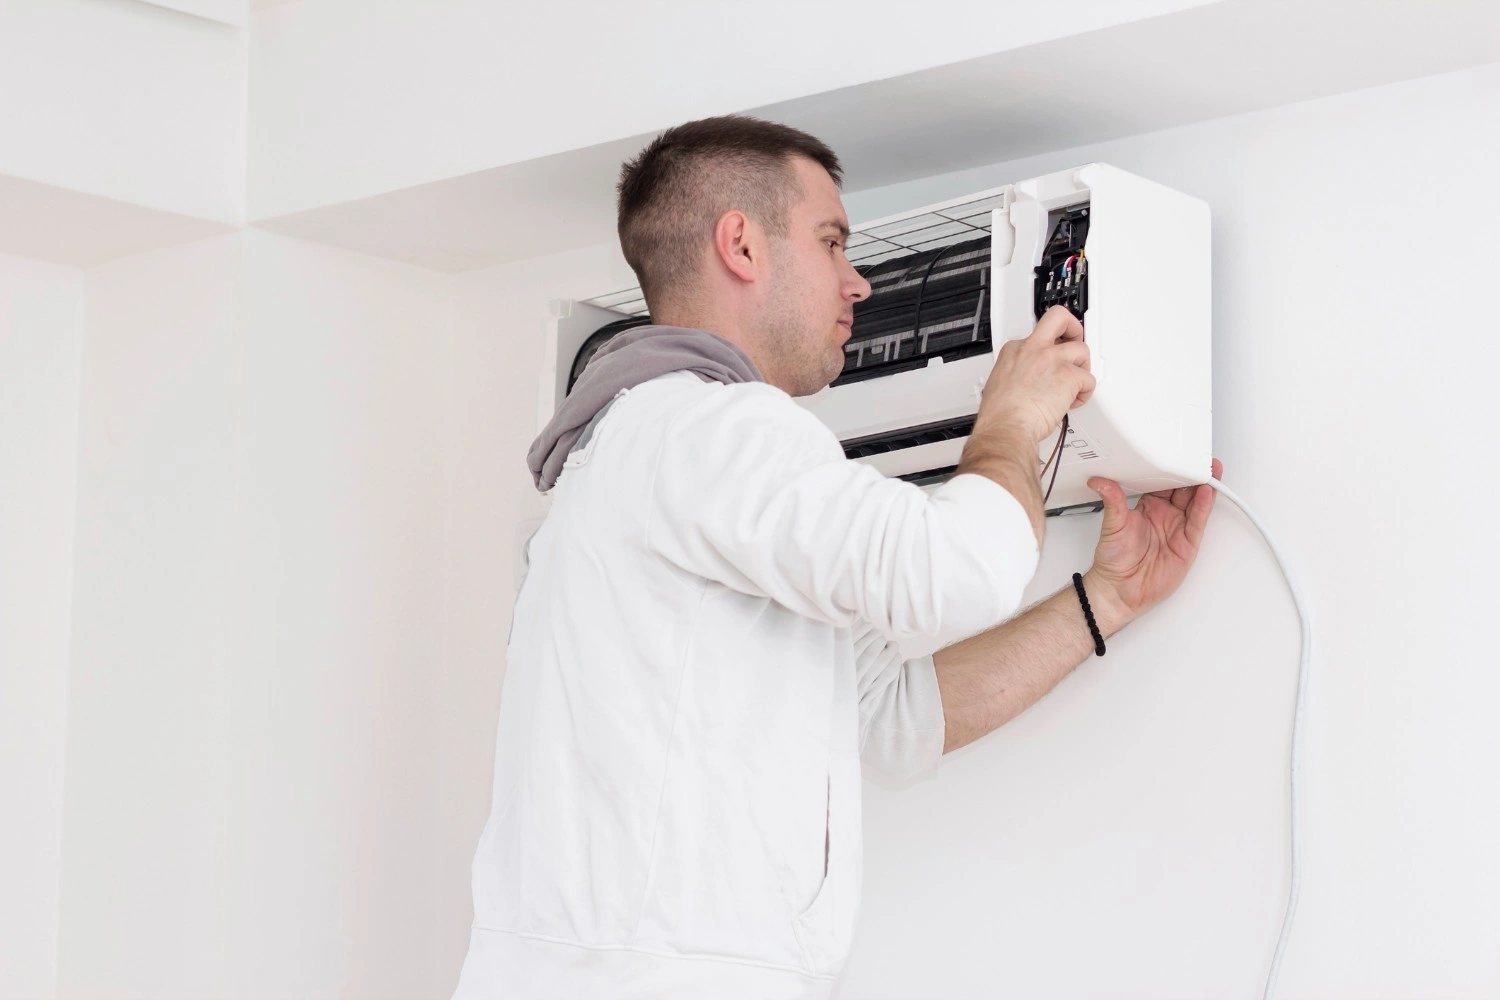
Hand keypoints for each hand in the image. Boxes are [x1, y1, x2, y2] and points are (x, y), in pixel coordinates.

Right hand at [975, 306, 1094, 444]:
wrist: (1006, 428)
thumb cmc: (1000, 415)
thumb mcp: (998, 383)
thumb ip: (1016, 374)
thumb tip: (1024, 382)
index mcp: (1014, 350)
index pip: (1037, 336)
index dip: (1047, 347)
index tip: (1051, 355)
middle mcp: (1034, 349)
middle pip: (1059, 317)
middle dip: (1073, 326)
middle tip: (1075, 338)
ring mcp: (1052, 359)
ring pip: (1082, 349)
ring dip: (1082, 367)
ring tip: (1074, 384)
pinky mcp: (1069, 375)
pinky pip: (1088, 380)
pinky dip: (1085, 393)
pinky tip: (1074, 402)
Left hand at [1081, 458, 1222, 635]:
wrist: (1120, 588)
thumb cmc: (1114, 560)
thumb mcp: (1112, 525)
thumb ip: (1112, 501)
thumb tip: (1100, 482)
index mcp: (1149, 506)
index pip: (1164, 482)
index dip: (1172, 467)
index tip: (1177, 453)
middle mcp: (1166, 515)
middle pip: (1184, 489)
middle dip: (1194, 472)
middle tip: (1200, 456)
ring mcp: (1178, 528)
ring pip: (1195, 503)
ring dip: (1204, 485)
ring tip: (1210, 469)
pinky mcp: (1187, 544)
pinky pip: (1198, 522)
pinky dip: (1203, 507)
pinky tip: (1207, 493)